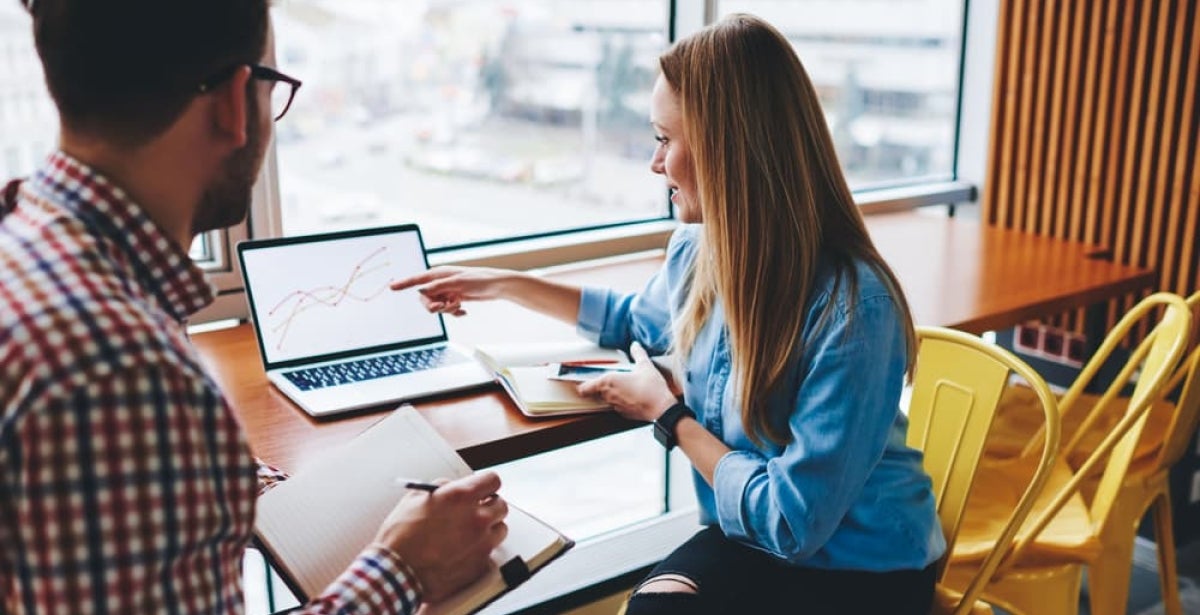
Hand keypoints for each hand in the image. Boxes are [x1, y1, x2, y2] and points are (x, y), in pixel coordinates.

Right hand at [371, 472, 508, 602]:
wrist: (396, 573)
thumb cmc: (401, 538)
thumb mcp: (414, 499)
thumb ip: (440, 488)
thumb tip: (451, 487)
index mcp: (461, 497)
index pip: (492, 480)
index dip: (486, 484)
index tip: (483, 489)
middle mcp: (477, 518)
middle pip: (501, 505)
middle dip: (490, 506)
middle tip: (477, 510)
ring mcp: (482, 543)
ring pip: (500, 530)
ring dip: (489, 529)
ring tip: (469, 533)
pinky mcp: (480, 564)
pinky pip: (490, 552)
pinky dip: (480, 550)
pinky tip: (462, 551)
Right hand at [389, 266, 512, 316]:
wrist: (497, 287)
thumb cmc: (479, 280)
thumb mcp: (457, 283)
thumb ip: (438, 287)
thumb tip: (422, 290)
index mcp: (439, 274)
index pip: (417, 279)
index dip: (404, 283)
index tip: (391, 287)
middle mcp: (441, 282)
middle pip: (425, 298)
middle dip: (433, 305)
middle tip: (445, 307)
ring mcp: (447, 291)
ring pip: (436, 306)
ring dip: (446, 309)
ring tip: (458, 305)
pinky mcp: (455, 298)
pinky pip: (447, 310)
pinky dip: (454, 312)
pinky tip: (463, 311)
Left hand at [577, 342, 676, 421]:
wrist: (661, 409)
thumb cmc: (651, 389)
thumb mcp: (645, 366)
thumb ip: (638, 354)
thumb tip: (635, 345)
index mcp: (609, 382)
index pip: (585, 387)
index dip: (581, 385)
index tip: (579, 382)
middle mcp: (608, 395)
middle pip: (596, 392)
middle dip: (600, 386)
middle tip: (608, 379)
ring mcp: (615, 406)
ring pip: (606, 399)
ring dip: (610, 393)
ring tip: (622, 386)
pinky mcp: (623, 414)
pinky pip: (616, 406)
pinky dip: (620, 401)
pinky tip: (631, 395)